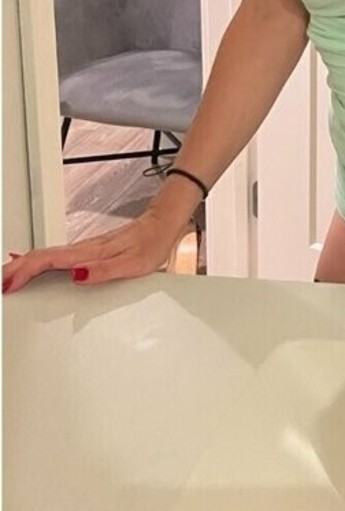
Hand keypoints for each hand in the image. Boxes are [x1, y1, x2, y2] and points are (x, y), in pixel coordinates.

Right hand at [2, 204, 186, 295]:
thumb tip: (76, 276)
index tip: (9, 284)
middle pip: (40, 257)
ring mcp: (84, 248)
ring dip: (23, 266)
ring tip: (7, 278)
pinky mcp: (88, 250)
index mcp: (90, 253)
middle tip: (0, 283)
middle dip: (15, 269)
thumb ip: (103, 271)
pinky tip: (33, 267)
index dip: (24, 272)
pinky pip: (55, 256)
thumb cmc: (151, 245)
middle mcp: (83, 249)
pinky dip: (38, 262)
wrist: (163, 225)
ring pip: (45, 255)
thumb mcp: (133, 265)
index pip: (48, 261)